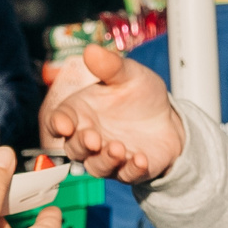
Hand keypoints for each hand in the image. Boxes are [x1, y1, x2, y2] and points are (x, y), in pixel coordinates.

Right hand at [49, 43, 186, 183]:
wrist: (168, 118)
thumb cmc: (140, 95)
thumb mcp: (129, 74)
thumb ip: (110, 67)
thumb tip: (91, 51)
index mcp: (81, 112)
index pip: (59, 121)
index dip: (58, 124)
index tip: (64, 125)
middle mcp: (89, 137)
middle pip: (74, 148)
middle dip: (81, 145)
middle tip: (93, 138)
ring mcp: (107, 157)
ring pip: (96, 166)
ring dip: (105, 160)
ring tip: (118, 149)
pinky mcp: (129, 170)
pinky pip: (126, 176)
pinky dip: (132, 170)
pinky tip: (140, 159)